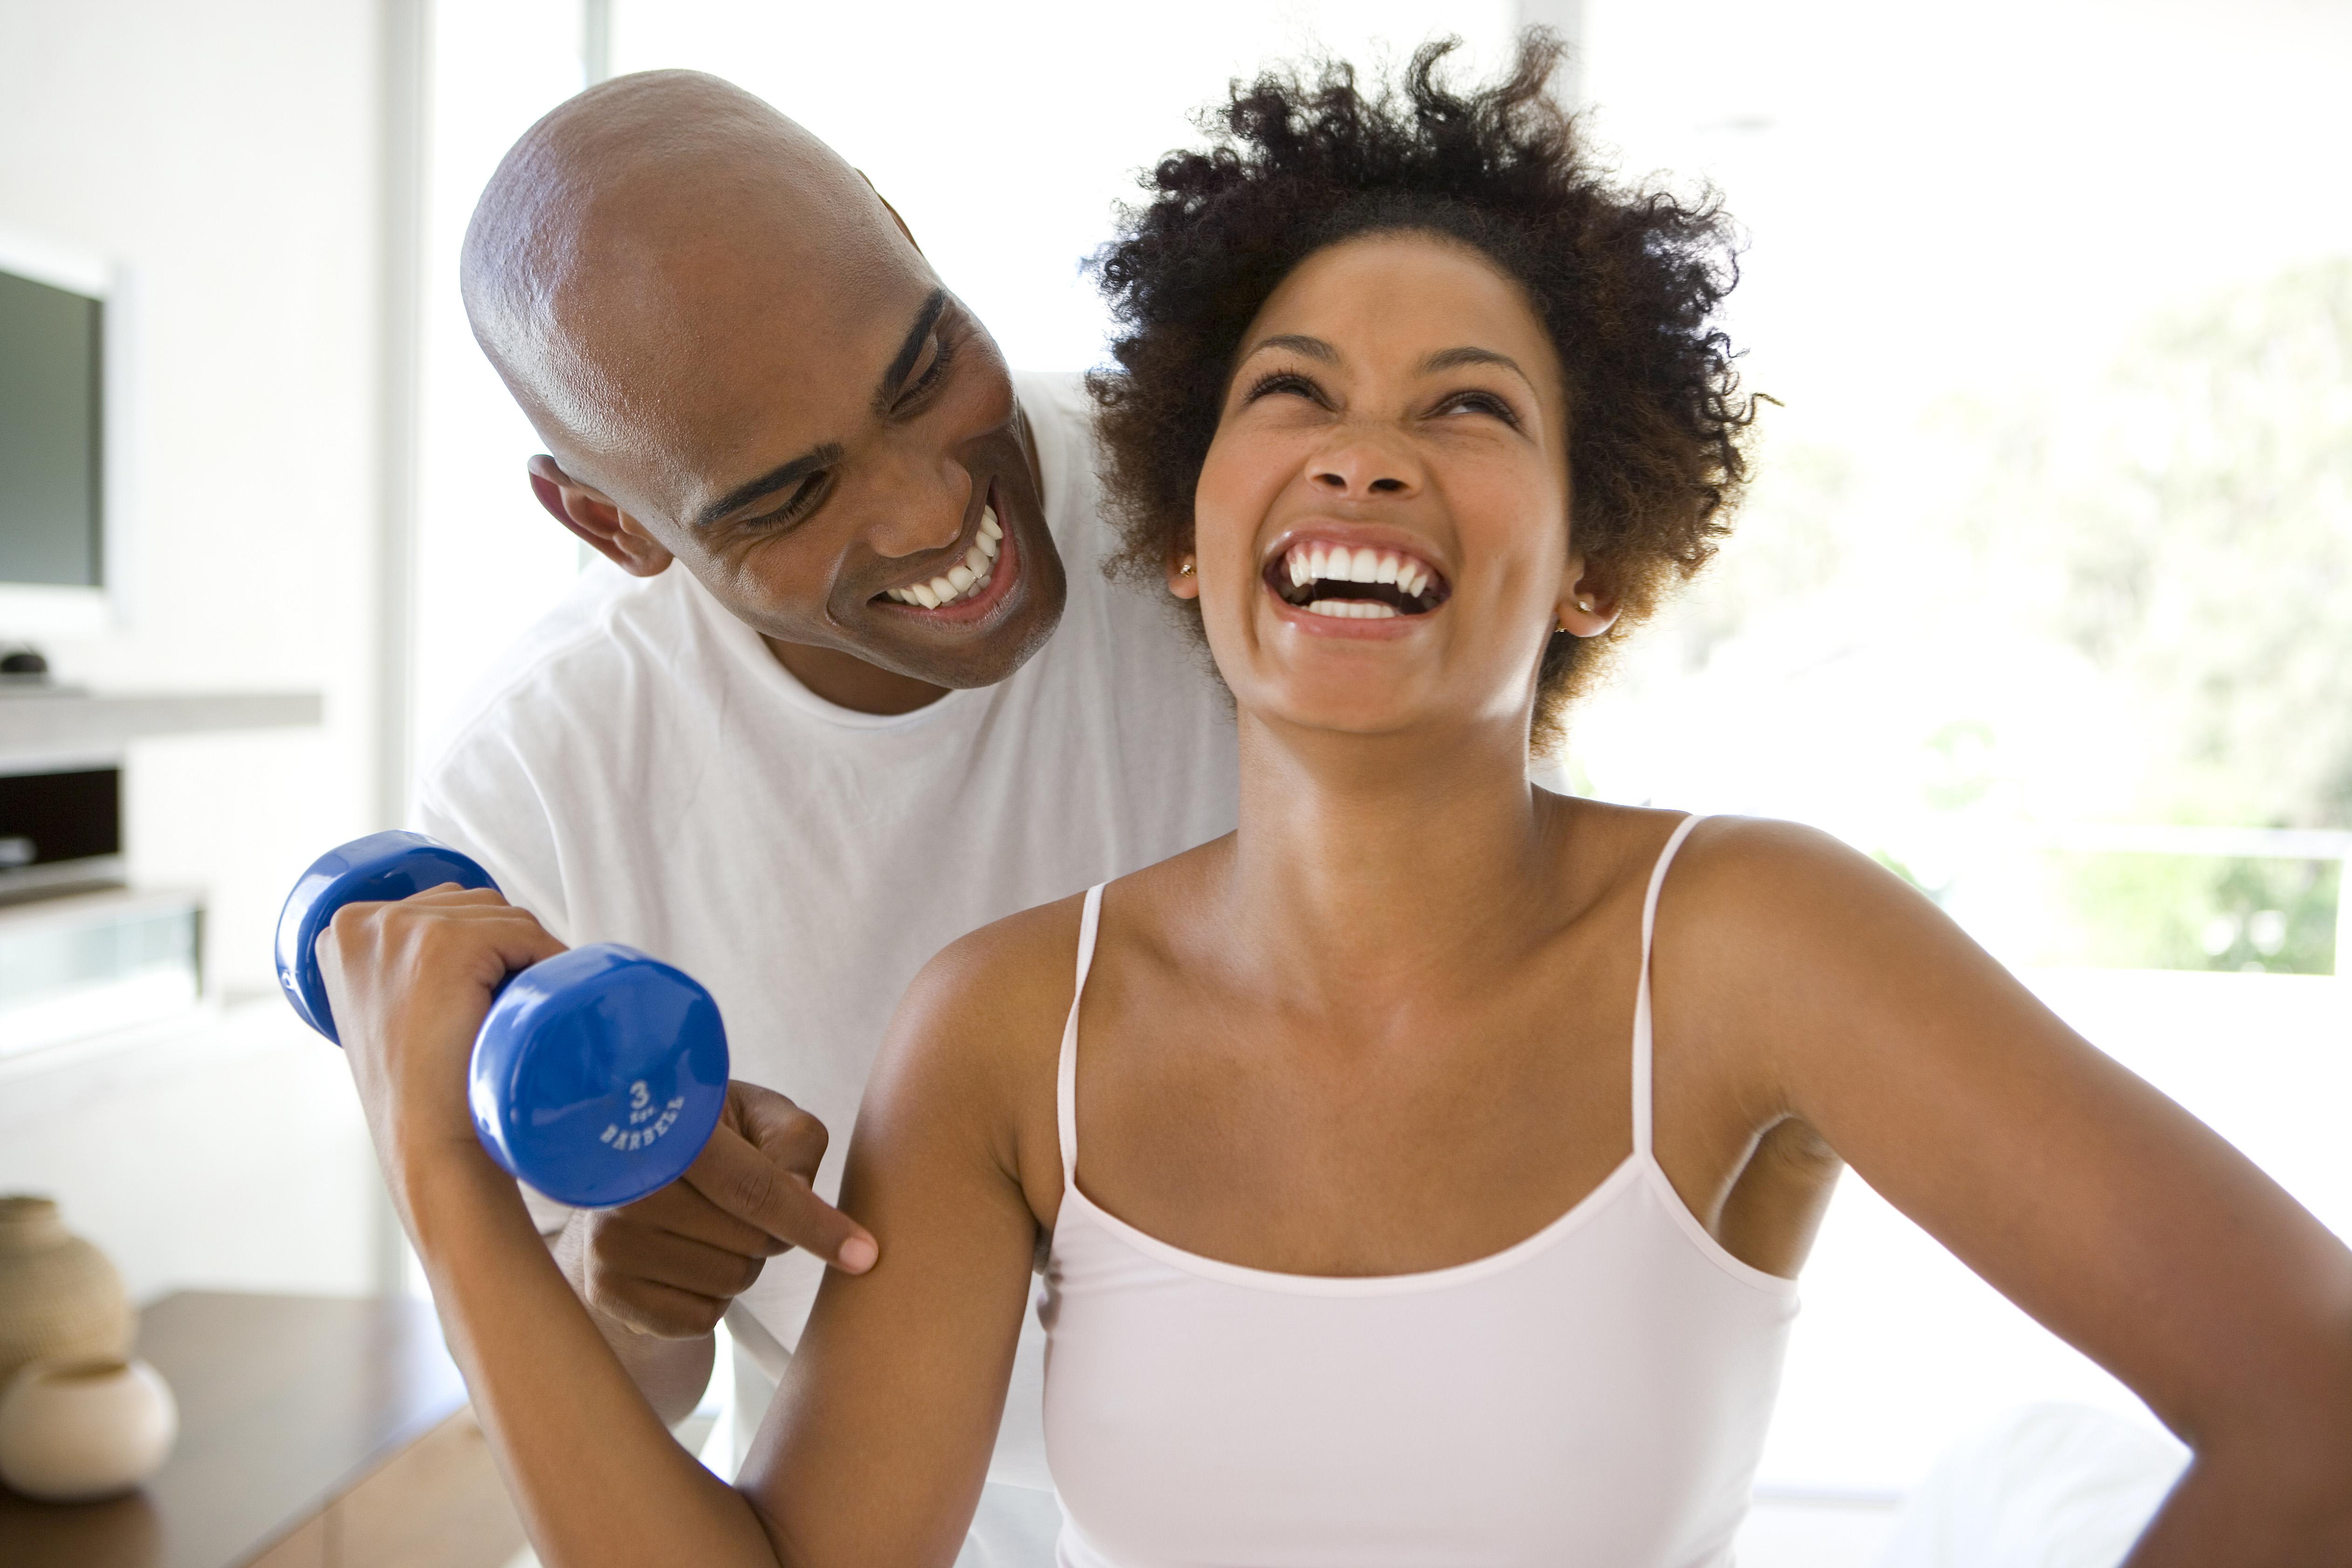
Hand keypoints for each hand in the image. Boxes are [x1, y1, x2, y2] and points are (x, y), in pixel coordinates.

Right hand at [316, 884, 568, 1185]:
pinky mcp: (444, 946)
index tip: (484, 991)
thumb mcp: (389, 1011)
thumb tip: (463, 945)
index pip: (441, 907)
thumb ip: (402, 967)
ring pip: (503, 916)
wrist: (427, 1144)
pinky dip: (548, 961)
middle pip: (473, 905)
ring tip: (515, 1010)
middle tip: (506, 1007)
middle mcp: (362, 921)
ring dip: (527, 957)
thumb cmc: (418, 1089)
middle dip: (506, 948)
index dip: (480, 944)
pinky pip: (524, 933)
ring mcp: (402, 929)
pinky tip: (537, 1001)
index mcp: (342, 931)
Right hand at [559, 1079, 879, 1338]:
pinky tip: (682, 1261)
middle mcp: (628, 1188)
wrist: (627, 1179)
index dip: (813, 1221)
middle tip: (737, 1206)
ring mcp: (609, 1243)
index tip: (864, 1254)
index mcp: (668, 1133)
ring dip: (740, 1264)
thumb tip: (801, 1196)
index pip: (754, 1187)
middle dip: (769, 1232)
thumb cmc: (712, 1144)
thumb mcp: (758, 1117)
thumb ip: (795, 1141)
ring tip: (705, 1229)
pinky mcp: (608, 1292)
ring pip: (730, 1281)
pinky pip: (699, 1319)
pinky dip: (710, 1297)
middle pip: (753, 1242)